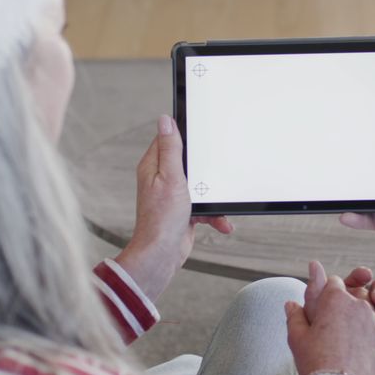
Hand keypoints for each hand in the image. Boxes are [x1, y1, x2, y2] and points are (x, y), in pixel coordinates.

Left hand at [115, 115, 232, 300]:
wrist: (162, 254)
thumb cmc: (162, 218)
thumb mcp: (170, 177)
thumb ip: (170, 149)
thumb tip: (165, 120)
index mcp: (153, 166)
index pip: (168, 139)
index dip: (185, 133)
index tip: (202, 130)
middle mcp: (161, 179)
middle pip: (189, 162)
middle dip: (206, 169)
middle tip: (215, 169)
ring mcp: (173, 195)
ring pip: (200, 185)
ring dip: (213, 197)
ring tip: (218, 206)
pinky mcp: (183, 211)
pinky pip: (204, 206)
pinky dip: (213, 214)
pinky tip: (221, 222)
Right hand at [286, 275, 374, 374]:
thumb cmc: (315, 363)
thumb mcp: (297, 337)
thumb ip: (295, 315)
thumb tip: (290, 304)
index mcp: (335, 298)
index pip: (333, 282)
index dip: (327, 293)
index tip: (324, 306)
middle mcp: (358, 303)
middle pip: (354, 294)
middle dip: (346, 303)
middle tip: (337, 321)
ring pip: (369, 309)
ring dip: (361, 317)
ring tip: (349, 337)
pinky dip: (373, 332)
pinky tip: (362, 346)